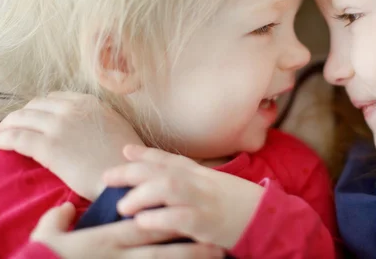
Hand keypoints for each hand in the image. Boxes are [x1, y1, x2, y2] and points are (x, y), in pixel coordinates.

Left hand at [0, 91, 143, 199]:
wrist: (127, 177)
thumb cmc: (126, 158)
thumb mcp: (116, 125)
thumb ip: (97, 118)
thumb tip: (85, 124)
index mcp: (89, 103)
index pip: (54, 98)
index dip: (40, 109)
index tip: (34, 119)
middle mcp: (72, 109)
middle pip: (34, 106)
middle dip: (21, 115)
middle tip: (13, 128)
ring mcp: (59, 126)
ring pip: (21, 119)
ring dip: (7, 126)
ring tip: (1, 135)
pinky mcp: (48, 147)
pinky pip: (17, 138)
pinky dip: (2, 139)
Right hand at [31, 202, 224, 258]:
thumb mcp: (46, 237)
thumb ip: (58, 219)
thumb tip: (67, 209)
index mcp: (106, 239)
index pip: (144, 224)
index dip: (170, 217)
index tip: (193, 211)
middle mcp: (120, 256)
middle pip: (162, 248)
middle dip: (191, 242)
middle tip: (218, 238)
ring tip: (216, 256)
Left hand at [104, 145, 264, 249]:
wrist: (269, 217)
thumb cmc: (237, 203)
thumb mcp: (214, 185)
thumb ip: (189, 178)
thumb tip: (162, 173)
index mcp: (202, 174)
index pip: (170, 159)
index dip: (145, 154)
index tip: (123, 152)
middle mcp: (201, 182)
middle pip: (162, 170)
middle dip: (132, 172)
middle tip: (106, 178)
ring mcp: (205, 200)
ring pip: (169, 189)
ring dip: (143, 195)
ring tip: (122, 206)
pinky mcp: (209, 223)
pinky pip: (181, 218)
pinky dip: (160, 219)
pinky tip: (143, 222)